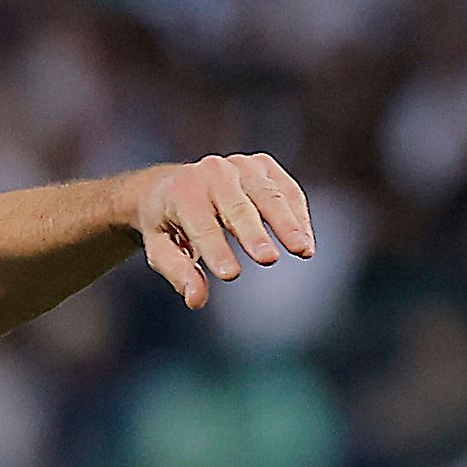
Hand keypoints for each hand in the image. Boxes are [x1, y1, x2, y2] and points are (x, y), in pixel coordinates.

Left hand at [131, 154, 314, 308]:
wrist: (171, 185)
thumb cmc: (167, 222)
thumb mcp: (160, 248)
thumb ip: (178, 272)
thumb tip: (196, 300)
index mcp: (182, 191)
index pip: (201, 224)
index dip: (215, 250)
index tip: (230, 274)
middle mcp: (212, 172)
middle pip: (237, 207)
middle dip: (253, 233)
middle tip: (268, 259)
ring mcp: (240, 166)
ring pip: (269, 194)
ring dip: (287, 223)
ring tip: (302, 250)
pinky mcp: (263, 166)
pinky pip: (287, 190)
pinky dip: (298, 216)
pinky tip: (305, 242)